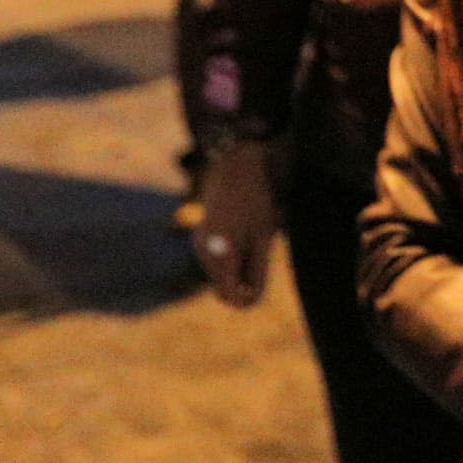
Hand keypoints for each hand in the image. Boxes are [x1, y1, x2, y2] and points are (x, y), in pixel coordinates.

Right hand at [190, 139, 283, 307]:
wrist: (235, 163)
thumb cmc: (255, 199)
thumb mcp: (264, 236)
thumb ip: (257, 271)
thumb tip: (249, 300)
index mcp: (220, 254)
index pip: (232, 297)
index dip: (249, 298)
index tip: (262, 280)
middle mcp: (204, 253)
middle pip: (225, 288)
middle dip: (245, 281)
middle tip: (262, 252)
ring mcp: (198, 245)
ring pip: (221, 275)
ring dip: (239, 266)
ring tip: (253, 235)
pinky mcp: (200, 238)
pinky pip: (217, 262)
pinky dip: (232, 256)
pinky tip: (242, 230)